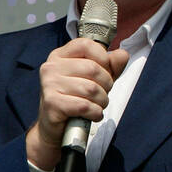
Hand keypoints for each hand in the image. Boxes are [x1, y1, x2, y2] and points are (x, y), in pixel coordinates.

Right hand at [27, 38, 129, 168]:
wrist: (56, 127)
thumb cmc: (76, 99)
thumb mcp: (96, 79)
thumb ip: (111, 65)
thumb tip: (122, 55)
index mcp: (60, 56)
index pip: (86, 45)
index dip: (103, 58)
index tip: (105, 71)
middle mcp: (51, 67)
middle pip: (93, 68)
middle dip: (106, 85)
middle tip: (101, 94)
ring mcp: (49, 85)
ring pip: (91, 89)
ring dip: (102, 101)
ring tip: (96, 105)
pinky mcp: (52, 103)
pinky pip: (85, 105)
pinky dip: (95, 112)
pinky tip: (92, 114)